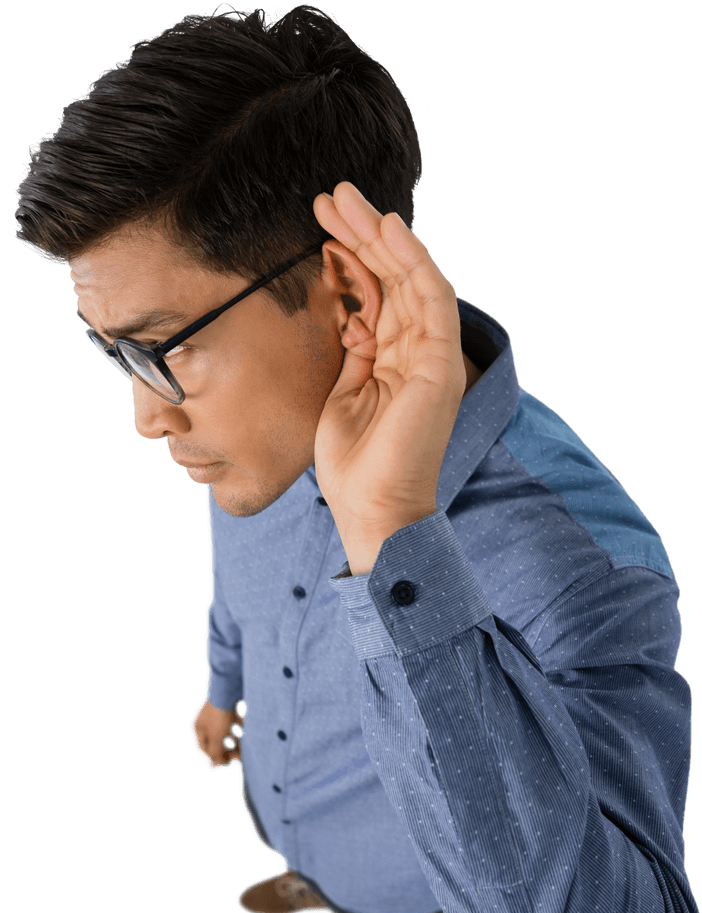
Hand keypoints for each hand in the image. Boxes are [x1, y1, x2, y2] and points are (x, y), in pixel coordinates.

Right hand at [190, 697, 241, 770]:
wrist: (229, 689)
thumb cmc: (220, 716)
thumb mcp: (217, 738)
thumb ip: (215, 754)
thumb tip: (212, 767)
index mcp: (198, 727)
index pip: (204, 748)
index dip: (215, 757)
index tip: (227, 763)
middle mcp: (205, 720)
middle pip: (216, 740)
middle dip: (228, 749)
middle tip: (239, 757)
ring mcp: (217, 712)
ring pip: (226, 731)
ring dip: (235, 740)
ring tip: (246, 747)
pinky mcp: (229, 706)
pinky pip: (234, 721)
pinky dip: (239, 728)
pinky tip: (248, 731)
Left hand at [312, 182, 466, 558]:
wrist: (373, 508)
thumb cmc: (354, 464)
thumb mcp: (342, 393)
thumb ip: (353, 351)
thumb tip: (347, 312)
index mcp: (392, 359)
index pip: (375, 294)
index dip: (350, 257)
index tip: (319, 227)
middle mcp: (416, 351)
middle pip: (391, 278)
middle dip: (360, 235)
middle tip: (328, 196)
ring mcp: (431, 355)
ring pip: (410, 278)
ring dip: (378, 236)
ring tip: (345, 199)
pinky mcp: (440, 362)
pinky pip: (430, 298)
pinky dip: (411, 261)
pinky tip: (386, 230)